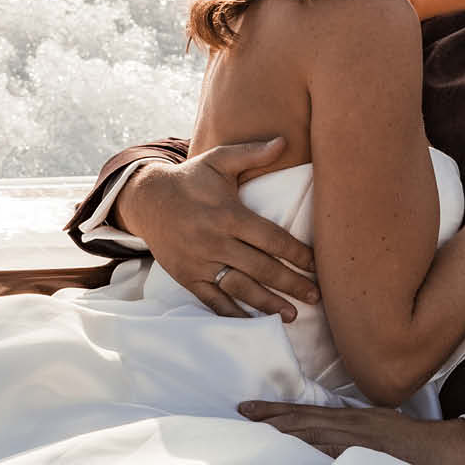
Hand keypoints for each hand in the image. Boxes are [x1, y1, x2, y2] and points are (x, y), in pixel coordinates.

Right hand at [116, 139, 318, 318]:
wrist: (147, 200)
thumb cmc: (191, 179)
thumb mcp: (219, 160)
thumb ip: (252, 153)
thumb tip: (284, 141)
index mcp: (228, 215)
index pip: (271, 238)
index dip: (297, 253)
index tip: (317, 265)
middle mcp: (215, 242)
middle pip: (261, 268)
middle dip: (291, 283)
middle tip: (317, 296)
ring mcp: (200, 263)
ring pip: (240, 288)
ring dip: (268, 304)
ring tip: (294, 315)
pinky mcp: (188, 277)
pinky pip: (213, 301)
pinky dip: (234, 315)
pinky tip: (255, 324)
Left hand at [237, 402, 464, 464]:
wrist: (445, 450)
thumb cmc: (415, 445)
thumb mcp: (381, 430)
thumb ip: (355, 435)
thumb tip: (330, 442)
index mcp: (354, 418)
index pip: (308, 413)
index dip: (278, 411)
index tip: (250, 408)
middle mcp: (353, 423)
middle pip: (304, 419)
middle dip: (271, 417)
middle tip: (241, 412)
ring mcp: (360, 438)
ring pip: (315, 431)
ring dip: (284, 430)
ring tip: (256, 428)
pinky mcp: (369, 452)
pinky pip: (335, 450)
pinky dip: (312, 447)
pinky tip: (293, 449)